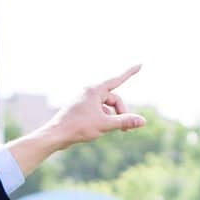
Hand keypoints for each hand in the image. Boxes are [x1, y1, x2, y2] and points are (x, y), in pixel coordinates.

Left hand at [7, 66, 145, 177]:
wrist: (56, 135)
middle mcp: (89, 91)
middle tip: (125, 130)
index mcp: (95, 90)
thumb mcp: (105, 125)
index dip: (130, 73)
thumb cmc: (78, 128)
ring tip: (104, 130)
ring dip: (110, 118)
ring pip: (105, 107)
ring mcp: (84, 99)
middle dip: (120, 113)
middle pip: (113, 100)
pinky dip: (101, 119)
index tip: (140, 65)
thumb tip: (143, 121)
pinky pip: (97, 111)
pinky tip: (95, 130)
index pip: (118, 80)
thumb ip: (125, 122)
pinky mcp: (80, 108)